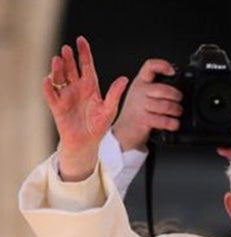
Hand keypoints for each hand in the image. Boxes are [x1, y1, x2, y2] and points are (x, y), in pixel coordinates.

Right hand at [42, 37, 128, 181]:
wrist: (87, 143)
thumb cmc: (98, 126)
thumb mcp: (109, 109)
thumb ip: (115, 94)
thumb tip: (124, 79)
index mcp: (90, 87)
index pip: (86, 66)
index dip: (84, 53)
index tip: (81, 40)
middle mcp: (76, 88)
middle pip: (71, 69)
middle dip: (68, 59)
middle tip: (67, 49)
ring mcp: (65, 95)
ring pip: (59, 77)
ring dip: (58, 69)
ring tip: (58, 60)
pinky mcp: (57, 105)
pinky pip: (50, 93)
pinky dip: (48, 86)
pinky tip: (48, 79)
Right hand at [111, 57, 176, 152]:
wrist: (125, 130)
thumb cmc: (137, 112)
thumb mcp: (143, 95)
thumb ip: (156, 88)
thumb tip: (176, 85)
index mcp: (140, 82)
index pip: (149, 67)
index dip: (162, 66)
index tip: (172, 71)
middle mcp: (139, 91)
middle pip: (163, 89)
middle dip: (176, 96)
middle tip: (178, 101)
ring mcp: (140, 105)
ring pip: (165, 105)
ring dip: (176, 110)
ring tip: (177, 112)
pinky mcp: (143, 119)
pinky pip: (163, 120)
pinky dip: (172, 123)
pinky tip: (174, 123)